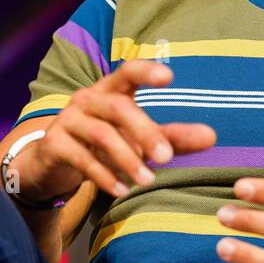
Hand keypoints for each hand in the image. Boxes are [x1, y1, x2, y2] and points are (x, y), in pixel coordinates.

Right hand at [13, 60, 215, 201]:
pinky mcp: (54, 144)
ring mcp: (68, 120)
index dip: (146, 71)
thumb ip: (172, 137)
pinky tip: (123, 191)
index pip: (128, 72)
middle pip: (119, 108)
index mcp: (111, 90)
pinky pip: (81, 158)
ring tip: (148, 181)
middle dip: (145, 132)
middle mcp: (88, 99)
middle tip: (167, 157)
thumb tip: (212, 137)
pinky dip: (104, 176)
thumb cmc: (104, 143)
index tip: (169, 76)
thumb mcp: (137, 139)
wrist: (51, 163)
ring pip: (101, 135)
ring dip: (127, 159)